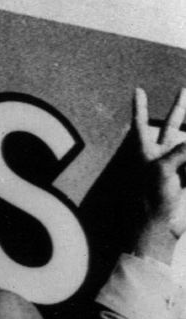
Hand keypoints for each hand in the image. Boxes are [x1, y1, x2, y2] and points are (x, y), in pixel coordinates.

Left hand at [132, 87, 185, 263]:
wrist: (159, 229)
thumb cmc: (151, 200)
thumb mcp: (163, 171)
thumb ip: (181, 151)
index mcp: (145, 153)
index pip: (142, 124)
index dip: (140, 107)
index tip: (138, 90)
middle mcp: (159, 156)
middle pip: (170, 125)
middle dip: (179, 108)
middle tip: (184, 89)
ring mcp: (174, 167)